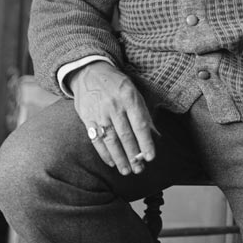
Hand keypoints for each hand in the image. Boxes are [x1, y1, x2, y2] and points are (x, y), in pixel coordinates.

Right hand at [70, 61, 156, 175]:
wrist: (90, 72)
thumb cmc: (117, 84)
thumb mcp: (134, 92)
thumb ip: (143, 113)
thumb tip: (155, 135)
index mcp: (129, 97)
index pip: (140, 124)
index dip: (145, 142)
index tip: (150, 157)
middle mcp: (114, 105)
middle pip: (125, 135)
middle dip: (133, 155)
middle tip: (139, 170)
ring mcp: (99, 112)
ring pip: (111, 140)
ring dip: (119, 158)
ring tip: (126, 171)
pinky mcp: (87, 117)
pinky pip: (96, 139)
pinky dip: (104, 153)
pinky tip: (111, 162)